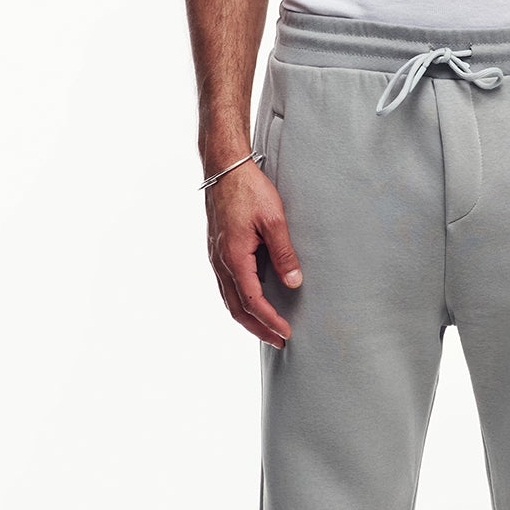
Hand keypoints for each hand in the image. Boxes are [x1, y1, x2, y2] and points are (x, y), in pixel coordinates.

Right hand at [206, 159, 301, 346]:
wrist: (225, 168)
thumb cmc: (250, 190)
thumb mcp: (274, 220)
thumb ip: (284, 253)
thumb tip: (294, 283)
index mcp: (234, 258)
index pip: (252, 302)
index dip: (269, 320)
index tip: (286, 333)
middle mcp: (220, 262)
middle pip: (236, 309)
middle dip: (258, 329)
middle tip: (278, 342)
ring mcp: (215, 258)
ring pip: (228, 300)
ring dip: (247, 319)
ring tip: (266, 330)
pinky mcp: (216, 251)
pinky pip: (225, 287)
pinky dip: (239, 303)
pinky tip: (251, 304)